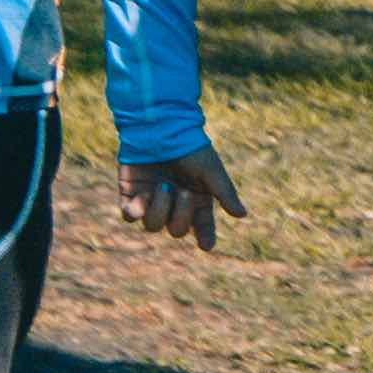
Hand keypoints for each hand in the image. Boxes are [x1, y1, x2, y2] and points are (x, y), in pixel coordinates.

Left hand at [120, 147, 241, 250]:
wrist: (160, 127)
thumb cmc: (189, 147)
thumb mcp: (211, 169)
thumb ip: (224, 193)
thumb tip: (242, 215)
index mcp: (197, 199)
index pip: (202, 226)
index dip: (205, 237)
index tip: (206, 246)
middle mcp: (174, 204)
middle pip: (177, 230)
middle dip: (180, 214)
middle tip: (181, 191)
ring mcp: (152, 201)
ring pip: (153, 226)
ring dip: (158, 209)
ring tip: (161, 186)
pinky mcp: (131, 195)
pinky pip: (130, 216)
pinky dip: (136, 210)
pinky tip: (142, 197)